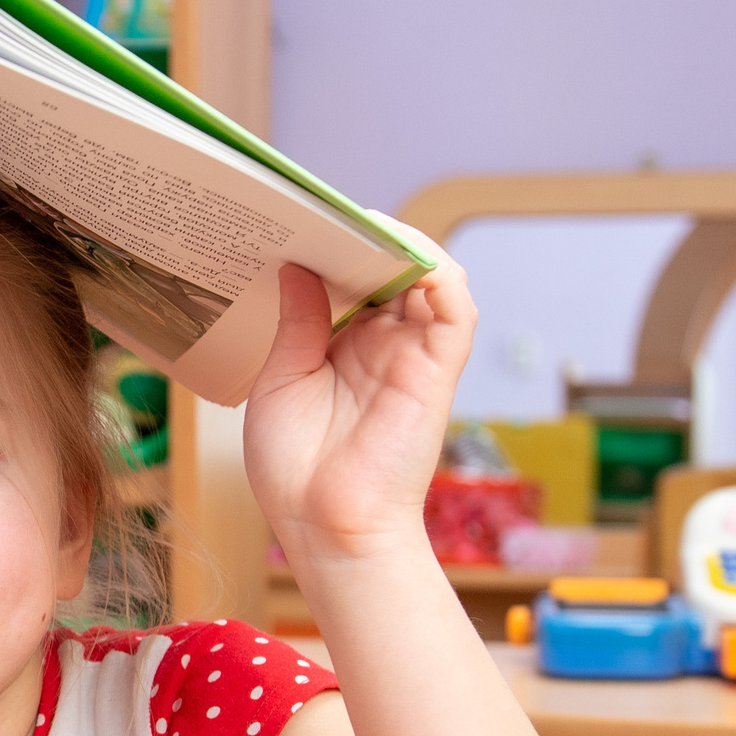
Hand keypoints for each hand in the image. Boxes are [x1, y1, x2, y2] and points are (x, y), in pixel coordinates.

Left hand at [242, 250, 473, 567]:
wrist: (326, 527)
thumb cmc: (296, 469)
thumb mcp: (280, 382)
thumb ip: (296, 322)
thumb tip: (295, 264)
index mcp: (343, 347)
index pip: (351, 280)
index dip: (333, 247)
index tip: (299, 219)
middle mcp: (382, 345)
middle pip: (389, 270)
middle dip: (362, 235)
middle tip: (322, 208)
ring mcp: (412, 354)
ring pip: (428, 278)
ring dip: (403, 243)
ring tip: (362, 221)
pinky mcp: (438, 369)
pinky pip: (455, 307)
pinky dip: (438, 270)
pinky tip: (404, 252)